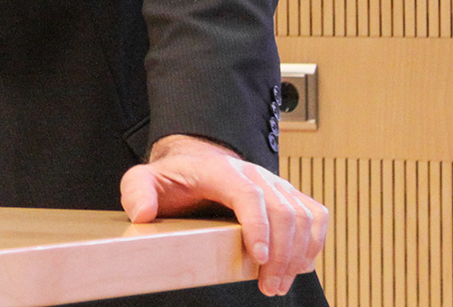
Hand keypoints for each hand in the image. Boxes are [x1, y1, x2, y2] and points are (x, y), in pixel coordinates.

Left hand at [120, 134, 328, 297]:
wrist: (194, 165)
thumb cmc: (173, 178)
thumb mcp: (144, 180)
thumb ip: (137, 191)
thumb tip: (143, 213)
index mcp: (220, 170)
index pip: (250, 194)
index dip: (259, 227)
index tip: (259, 259)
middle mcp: (254, 174)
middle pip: (284, 211)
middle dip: (281, 254)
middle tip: (268, 286)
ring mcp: (275, 184)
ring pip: (304, 216)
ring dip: (298, 255)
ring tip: (277, 284)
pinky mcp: (288, 196)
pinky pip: (315, 216)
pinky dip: (314, 242)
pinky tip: (298, 266)